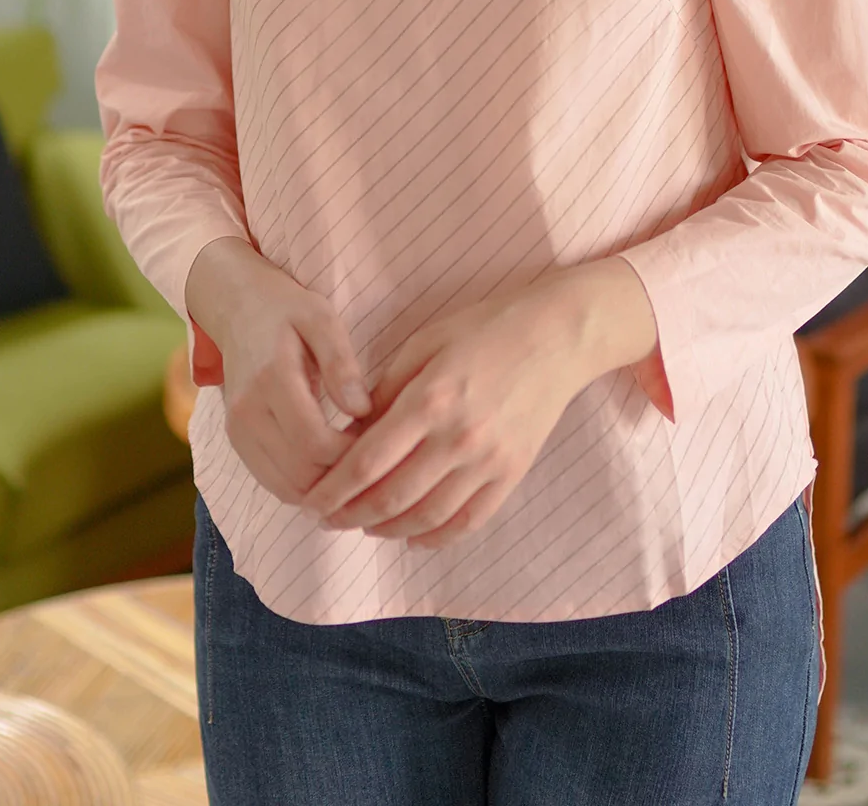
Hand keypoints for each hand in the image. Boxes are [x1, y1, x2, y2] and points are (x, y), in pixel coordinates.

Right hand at [183, 236, 373, 506]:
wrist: (238, 307)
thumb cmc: (288, 310)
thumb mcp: (321, 318)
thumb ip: (341, 362)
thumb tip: (362, 410)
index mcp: (271, 378)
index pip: (313, 442)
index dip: (351, 453)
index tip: (379, 437)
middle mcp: (246, 412)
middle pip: (301, 475)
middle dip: (343, 475)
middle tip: (373, 454)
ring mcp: (237, 431)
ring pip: (286, 488)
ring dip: (326, 487)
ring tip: (356, 461)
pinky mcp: (237, 442)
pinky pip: (273, 483)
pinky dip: (306, 486)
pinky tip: (332, 465)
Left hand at [297, 275, 597, 550]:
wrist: (556, 335)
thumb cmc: (484, 329)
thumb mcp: (425, 343)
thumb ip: (387, 390)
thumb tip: (353, 433)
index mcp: (430, 400)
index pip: (367, 462)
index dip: (333, 490)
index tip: (311, 501)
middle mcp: (458, 438)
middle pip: (391, 499)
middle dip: (351, 516)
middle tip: (328, 520)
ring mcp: (489, 461)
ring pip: (426, 518)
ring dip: (388, 531)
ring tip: (365, 527)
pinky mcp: (512, 474)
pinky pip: (469, 522)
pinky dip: (436, 538)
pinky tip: (413, 537)